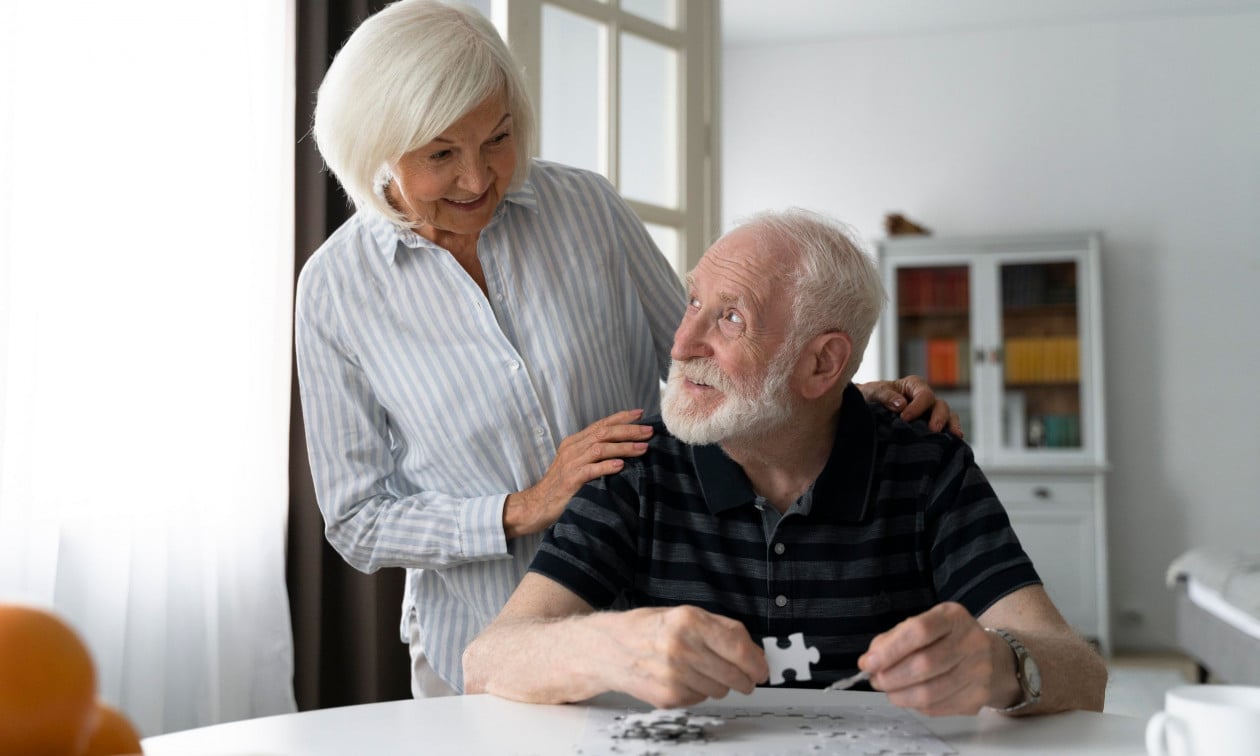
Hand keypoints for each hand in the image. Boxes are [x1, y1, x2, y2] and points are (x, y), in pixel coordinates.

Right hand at [503, 409, 652, 537]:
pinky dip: (607, 466)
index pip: (600, 424)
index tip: (640, 414)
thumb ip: (593, 454)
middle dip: (629, 430)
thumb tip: (622, 449)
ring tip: (643, 448)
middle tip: (649, 432)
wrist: (537, 506)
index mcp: (574, 442)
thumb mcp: (576, 464)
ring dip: (624, 447)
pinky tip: (621, 465)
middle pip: (603, 433)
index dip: (621, 418)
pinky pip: (591, 470)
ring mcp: (570, 464)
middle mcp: (572, 449)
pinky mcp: (570, 480)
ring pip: (600, 448)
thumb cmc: (561, 486)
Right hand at [595, 605, 768, 708]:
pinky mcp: (668, 697)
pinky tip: (683, 678)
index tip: (762, 669)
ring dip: (719, 683)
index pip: (738, 648)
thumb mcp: (684, 614)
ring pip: (720, 690)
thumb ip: (722, 629)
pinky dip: (698, 691)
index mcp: (689, 621)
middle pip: (734, 674)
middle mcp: (681, 648)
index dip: (757, 662)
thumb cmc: (647, 629)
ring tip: (700, 669)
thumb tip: (754, 653)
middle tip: (745, 677)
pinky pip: (701, 699)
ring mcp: (674, 676)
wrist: (608, 649)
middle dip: (745, 678)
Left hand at [858, 376, 962, 436]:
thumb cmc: (870, 396)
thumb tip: (901, 405)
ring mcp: (929, 413)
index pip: (924, 395)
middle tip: (933, 430)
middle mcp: (925, 398)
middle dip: (939, 417)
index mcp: (914, 386)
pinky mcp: (929, 427)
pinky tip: (953, 443)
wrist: (864, 408)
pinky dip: (950, 435)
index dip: (918, 406)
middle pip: (940, 405)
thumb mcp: (873, 391)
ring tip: (953, 437)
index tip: (905, 418)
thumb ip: (885, 395)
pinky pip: (945, 429)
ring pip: (948, 416)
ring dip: (950, 425)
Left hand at [858, 602, 1014, 716]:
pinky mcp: (978, 697)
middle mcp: (972, 642)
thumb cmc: (948, 639)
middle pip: (924, 665)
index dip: (889, 650)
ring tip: (889, 691)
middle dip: (891, 677)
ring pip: (930, 693)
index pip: (919, 631)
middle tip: (876, 680)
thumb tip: (869, 662)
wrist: (993, 658)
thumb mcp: (925, 625)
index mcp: (953, 617)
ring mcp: (979, 671)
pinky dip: (916, 705)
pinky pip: (938, 707)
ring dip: (900, 695)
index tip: (868, 663)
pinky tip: (910, 696)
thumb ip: (894, 639)